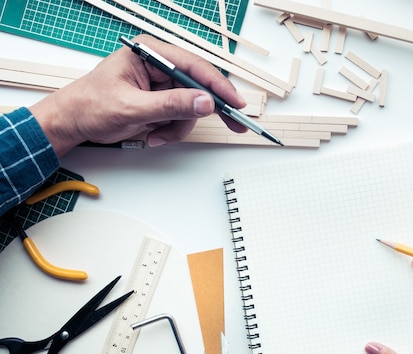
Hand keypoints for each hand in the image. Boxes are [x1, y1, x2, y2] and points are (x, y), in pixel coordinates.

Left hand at [30, 34, 246, 155]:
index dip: (218, 86)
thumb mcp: (132, 107)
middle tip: (234, 123)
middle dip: (206, 109)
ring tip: (158, 135)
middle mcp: (158, 65)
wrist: (73, 122)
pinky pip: (181, 117)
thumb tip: (203, 102)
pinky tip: (155, 135)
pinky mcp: (161, 101)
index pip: (194, 66)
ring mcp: (161, 85)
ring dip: (179, 126)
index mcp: (149, 53)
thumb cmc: (90, 106)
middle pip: (198, 86)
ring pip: (191, 107)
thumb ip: (170, 105)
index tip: (234, 103)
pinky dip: (172, 130)